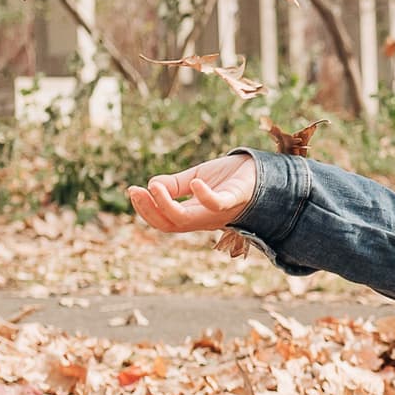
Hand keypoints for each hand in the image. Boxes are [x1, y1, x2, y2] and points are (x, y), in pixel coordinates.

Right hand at [127, 154, 257, 233]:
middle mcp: (206, 217)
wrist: (262, 169)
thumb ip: (175, 185)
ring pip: (187, 220)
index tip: (132, 190)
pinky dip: (205, 197)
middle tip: (136, 191)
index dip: (147, 209)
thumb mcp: (196, 178)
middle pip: (172, 225)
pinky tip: (195, 183)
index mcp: (195, 213)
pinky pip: (219, 205)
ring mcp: (220, 211)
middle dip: (149, 211)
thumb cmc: (230, 177)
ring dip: (167, 206)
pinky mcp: (236, 198)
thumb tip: (150, 185)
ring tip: (154, 188)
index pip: (165, 220)